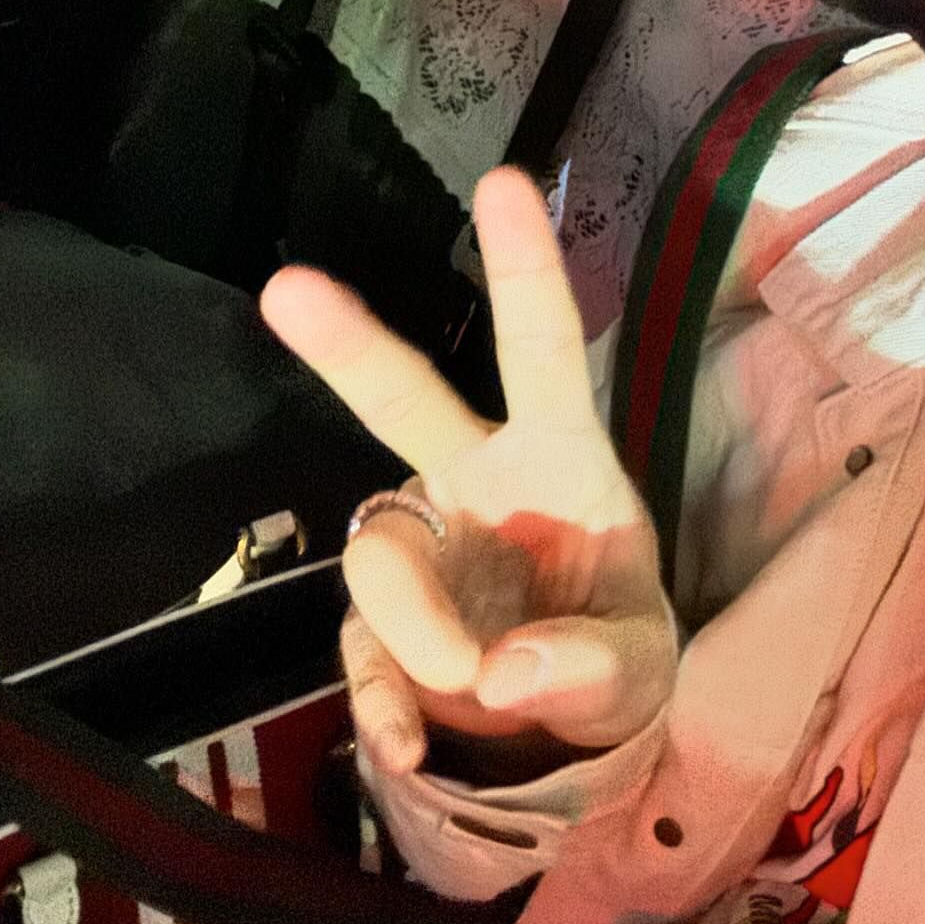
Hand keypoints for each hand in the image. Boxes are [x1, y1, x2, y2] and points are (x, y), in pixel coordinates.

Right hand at [259, 168, 676, 777]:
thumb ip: (593, 664)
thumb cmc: (610, 654)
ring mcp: (416, 550)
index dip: (524, 269)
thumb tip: (508, 669)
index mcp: (555, 460)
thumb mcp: (638, 670)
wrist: (558, 738)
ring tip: (481, 689)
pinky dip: (381, 702)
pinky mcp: (376, 628)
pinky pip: (358, 649)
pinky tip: (413, 743)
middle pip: (403, 400)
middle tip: (285, 289)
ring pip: (379, 551)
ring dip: (423, 629)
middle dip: (349, 346)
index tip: (503, 180)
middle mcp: (470, 481)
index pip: (543, 352)